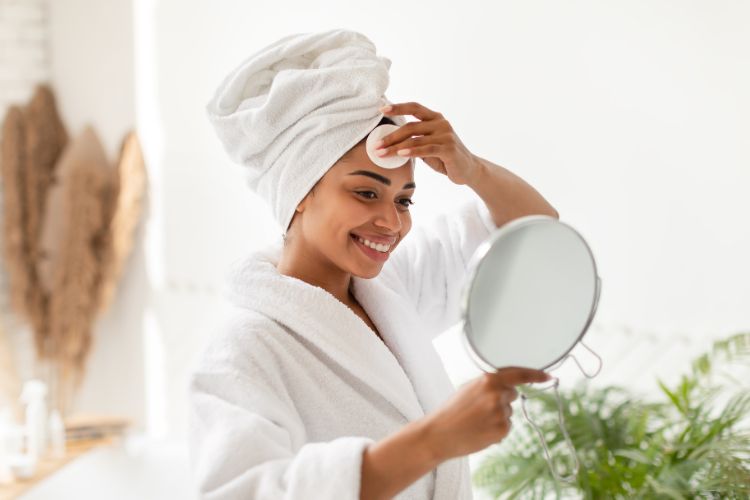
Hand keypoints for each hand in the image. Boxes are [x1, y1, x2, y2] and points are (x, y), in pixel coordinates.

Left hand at [377, 101, 482, 185]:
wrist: (468, 170)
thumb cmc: (445, 158)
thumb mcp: (428, 146)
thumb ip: (414, 140)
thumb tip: (390, 141)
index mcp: (435, 118)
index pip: (415, 107)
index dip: (398, 107)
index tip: (381, 109)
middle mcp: (441, 123)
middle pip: (411, 126)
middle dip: (391, 136)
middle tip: (376, 145)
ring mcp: (446, 135)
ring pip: (415, 138)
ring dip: (396, 147)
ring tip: (382, 153)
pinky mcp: (449, 148)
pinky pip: (426, 149)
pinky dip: (412, 151)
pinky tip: (401, 154)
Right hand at [420, 367, 551, 460]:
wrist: (439, 434)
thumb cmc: (451, 410)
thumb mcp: (468, 388)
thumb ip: (489, 384)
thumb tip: (508, 387)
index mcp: (488, 380)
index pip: (518, 374)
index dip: (536, 375)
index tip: (548, 376)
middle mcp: (497, 395)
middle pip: (512, 395)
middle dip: (501, 400)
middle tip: (479, 408)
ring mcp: (501, 413)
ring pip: (508, 412)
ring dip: (497, 416)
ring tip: (476, 421)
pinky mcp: (502, 430)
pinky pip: (506, 427)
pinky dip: (496, 429)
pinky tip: (480, 431)